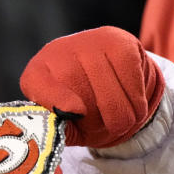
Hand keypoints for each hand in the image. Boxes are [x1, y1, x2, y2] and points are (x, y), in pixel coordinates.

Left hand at [19, 26, 163, 147]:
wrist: (106, 70)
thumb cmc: (79, 102)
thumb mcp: (63, 119)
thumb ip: (57, 127)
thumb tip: (57, 132)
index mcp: (35, 73)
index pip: (36, 83)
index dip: (56, 99)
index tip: (75, 113)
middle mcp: (58, 51)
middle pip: (82, 95)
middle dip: (102, 122)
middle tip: (112, 129)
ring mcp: (88, 42)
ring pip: (111, 92)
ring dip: (124, 116)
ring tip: (124, 121)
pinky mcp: (118, 41)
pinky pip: (132, 80)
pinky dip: (137, 100)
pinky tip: (134, 103)